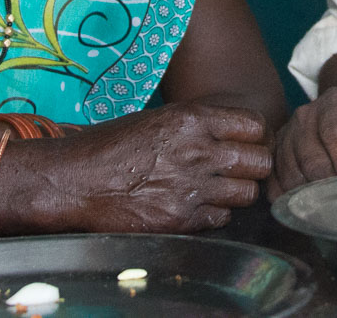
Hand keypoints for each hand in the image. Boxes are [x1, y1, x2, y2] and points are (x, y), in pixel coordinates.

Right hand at [3, 102, 271, 233]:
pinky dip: (215, 215)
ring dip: (236, 193)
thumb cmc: (112, 145)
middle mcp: (199, 152)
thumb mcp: (158, 117)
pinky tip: (196, 207)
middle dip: (252, 166)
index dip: (253, 137)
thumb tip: (231, 135)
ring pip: (247, 194)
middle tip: (238, 171)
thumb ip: (198, 125)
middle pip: (260, 162)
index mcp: (193, 120)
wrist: (76, 179)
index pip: (255, 126)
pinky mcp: (182, 219)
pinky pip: (222, 219)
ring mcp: (192, 188)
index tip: (245, 144)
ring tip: (217, 190)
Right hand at [268, 88, 336, 201]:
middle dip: (329, 184)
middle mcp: (306, 115)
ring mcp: (287, 135)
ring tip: (331, 206)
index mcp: (336, 104)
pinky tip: (307, 206)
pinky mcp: (275, 155)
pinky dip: (289, 199)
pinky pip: (274, 182)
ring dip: (310, 195)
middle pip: (310, 157)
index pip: (335, 133)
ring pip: (291, 173)